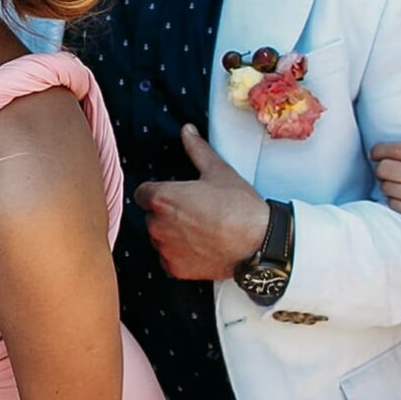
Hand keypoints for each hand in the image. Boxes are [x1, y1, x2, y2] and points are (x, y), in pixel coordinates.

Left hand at [133, 126, 269, 280]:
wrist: (258, 243)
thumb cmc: (238, 206)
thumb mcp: (218, 171)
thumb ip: (196, 150)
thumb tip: (187, 130)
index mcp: (162, 198)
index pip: (142, 193)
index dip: (157, 192)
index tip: (174, 194)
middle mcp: (157, 225)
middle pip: (151, 216)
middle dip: (166, 213)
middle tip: (193, 212)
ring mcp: (164, 249)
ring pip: (159, 238)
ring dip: (171, 234)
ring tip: (200, 230)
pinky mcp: (174, 269)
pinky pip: (168, 259)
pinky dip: (179, 255)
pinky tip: (200, 247)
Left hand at [371, 114, 400, 265]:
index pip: (400, 150)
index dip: (380, 150)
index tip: (375, 153)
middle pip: (389, 168)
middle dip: (380, 168)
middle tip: (381, 171)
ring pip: (389, 188)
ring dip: (386, 186)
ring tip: (392, 186)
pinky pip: (396, 207)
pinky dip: (394, 202)